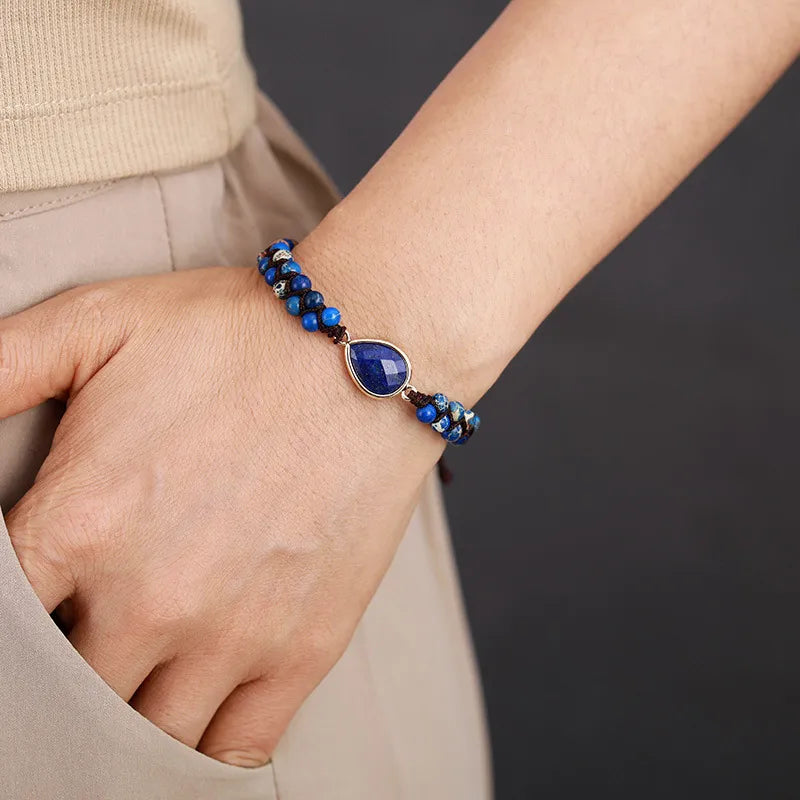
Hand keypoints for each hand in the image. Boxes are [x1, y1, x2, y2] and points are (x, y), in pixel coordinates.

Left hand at [0, 266, 439, 765]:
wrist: (369, 354)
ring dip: (125, 722)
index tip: (36, 610)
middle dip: (59, 677)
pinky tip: (193, 716)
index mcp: (80, 522)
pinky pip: (234, 748)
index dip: (5, 627)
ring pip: (142, 738)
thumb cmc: (239, 336)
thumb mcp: (97, 321)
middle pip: (62, 696)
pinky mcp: (303, 648)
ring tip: (132, 682)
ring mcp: (231, 633)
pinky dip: (202, 752)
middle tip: (79, 644)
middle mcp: (148, 598)